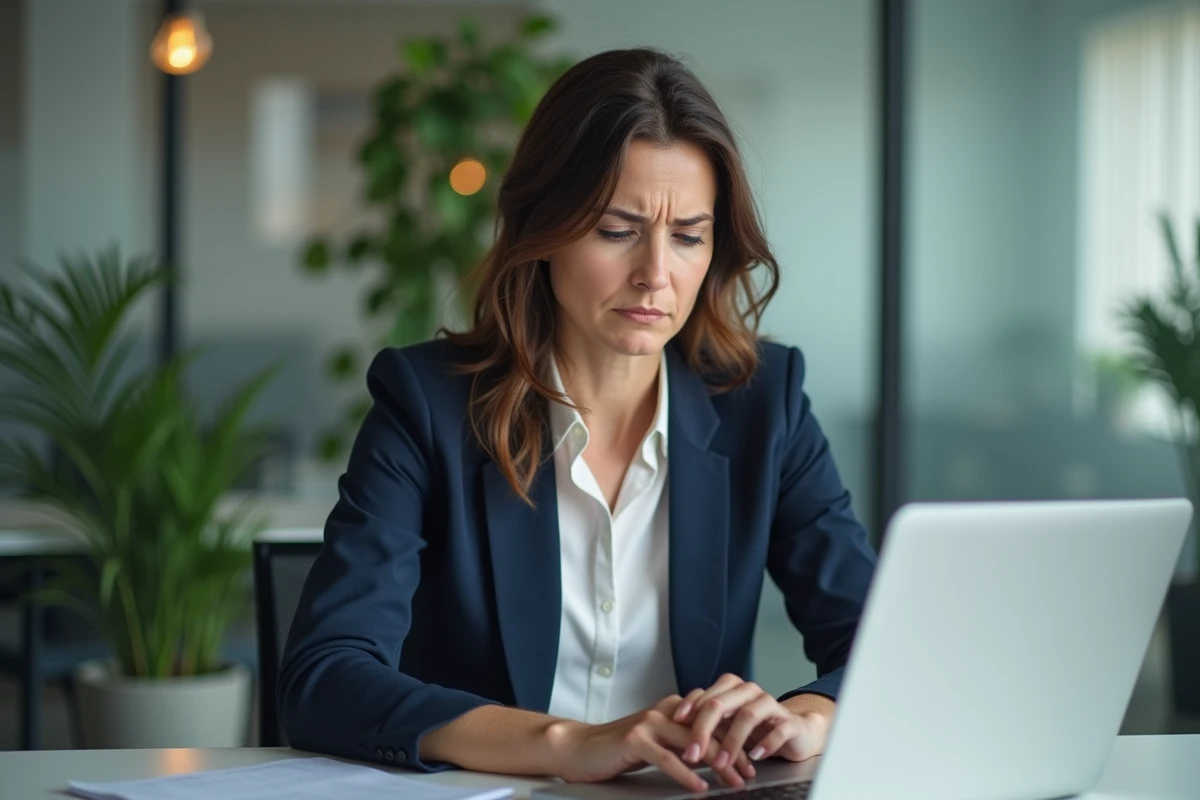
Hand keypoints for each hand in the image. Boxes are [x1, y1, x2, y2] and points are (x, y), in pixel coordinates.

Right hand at [553, 695, 757, 791]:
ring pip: (693, 743)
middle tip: (749, 773)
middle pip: (709, 731)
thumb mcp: (655, 740)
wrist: (580, 747)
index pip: (711, 722)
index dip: (734, 740)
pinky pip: (668, 759)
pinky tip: (700, 786)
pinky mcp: (635, 740)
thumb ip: (680, 740)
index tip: (750, 760)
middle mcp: (664, 711)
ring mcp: (649, 723)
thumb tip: (713, 754)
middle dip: (733, 753)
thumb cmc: (618, 748)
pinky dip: (687, 774)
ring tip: (734, 781)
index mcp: (672, 709)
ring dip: (718, 764)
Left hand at [673, 674, 828, 766]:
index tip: (674, 725)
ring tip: (721, 763)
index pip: (705, 695)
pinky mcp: (788, 721)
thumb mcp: (725, 724)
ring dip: (731, 742)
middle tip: (692, 753)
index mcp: (730, 688)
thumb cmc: (754, 727)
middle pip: (720, 704)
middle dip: (703, 730)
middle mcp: (748, 691)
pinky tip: (756, 757)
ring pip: (747, 716)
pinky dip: (766, 744)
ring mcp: (769, 704)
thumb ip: (704, 723)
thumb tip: (673, 732)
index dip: (688, 709)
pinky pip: (777, 730)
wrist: (793, 731)